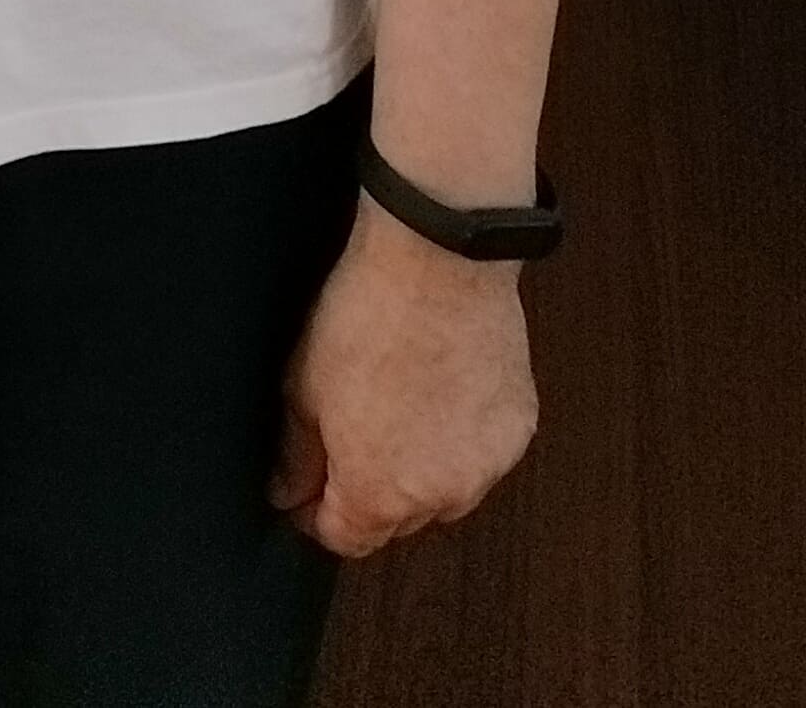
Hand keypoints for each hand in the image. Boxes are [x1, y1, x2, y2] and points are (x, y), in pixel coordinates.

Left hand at [269, 207, 536, 557]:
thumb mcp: (302, 388)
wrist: (437, 264)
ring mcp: (487, 467)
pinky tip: (436, 392)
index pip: (345, 541)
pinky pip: (479, 456)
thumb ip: (296, 456)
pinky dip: (458, 438)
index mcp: (381, 495)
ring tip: (396, 405)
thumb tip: (288, 491)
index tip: (308, 489)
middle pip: (396, 521)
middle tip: (348, 432)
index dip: (318, 515)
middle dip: (368, 489)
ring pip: (443, 491)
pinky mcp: (518, 432)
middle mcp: (442, 497)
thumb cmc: (368, 319)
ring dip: (418, 469)